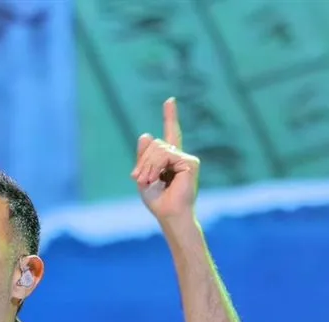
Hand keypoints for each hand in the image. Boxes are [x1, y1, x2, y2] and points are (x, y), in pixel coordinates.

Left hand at [131, 98, 199, 221]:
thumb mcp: (143, 176)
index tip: (170, 100)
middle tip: (139, 178)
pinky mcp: (190, 163)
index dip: (170, 116)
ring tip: (148, 181)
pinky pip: (166, 155)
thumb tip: (146, 134)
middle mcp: (180, 156)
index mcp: (170, 159)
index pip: (171, 133)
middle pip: (155, 143)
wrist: (168, 214)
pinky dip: (156, 166)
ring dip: (148, 165)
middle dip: (143, 160)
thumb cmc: (157, 200)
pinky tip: (158, 178)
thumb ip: (144, 157)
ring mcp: (186, 158)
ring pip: (159, 148)